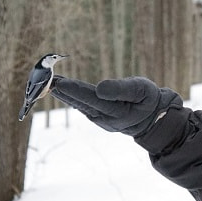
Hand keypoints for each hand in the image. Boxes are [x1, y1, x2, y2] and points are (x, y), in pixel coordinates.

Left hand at [51, 76, 182, 136]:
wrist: (154, 118)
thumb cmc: (150, 99)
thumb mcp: (142, 90)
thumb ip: (121, 89)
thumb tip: (99, 88)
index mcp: (118, 113)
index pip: (92, 99)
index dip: (75, 90)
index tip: (60, 82)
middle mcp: (106, 120)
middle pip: (82, 103)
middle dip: (65, 91)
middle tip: (47, 80)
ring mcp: (101, 121)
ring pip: (81, 105)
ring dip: (66, 94)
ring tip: (51, 83)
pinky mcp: (99, 118)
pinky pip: (84, 106)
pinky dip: (73, 97)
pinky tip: (63, 90)